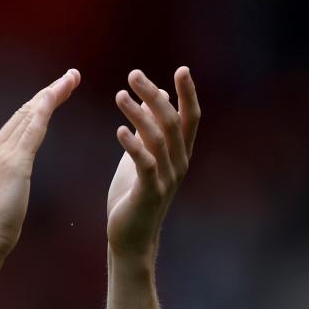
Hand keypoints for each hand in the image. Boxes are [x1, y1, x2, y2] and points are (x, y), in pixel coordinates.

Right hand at [0, 69, 80, 256]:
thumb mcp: (4, 194)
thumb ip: (11, 178)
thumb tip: (17, 177)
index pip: (18, 120)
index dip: (39, 103)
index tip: (56, 91)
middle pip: (25, 111)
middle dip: (49, 91)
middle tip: (72, 75)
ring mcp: (1, 152)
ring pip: (31, 113)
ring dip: (52, 93)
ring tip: (72, 78)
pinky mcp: (14, 162)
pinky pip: (33, 128)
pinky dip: (47, 108)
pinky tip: (58, 95)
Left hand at [108, 67, 199, 261]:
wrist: (131, 239)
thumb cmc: (134, 196)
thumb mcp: (142, 158)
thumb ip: (149, 131)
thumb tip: (156, 97)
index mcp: (180, 154)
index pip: (189, 118)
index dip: (188, 94)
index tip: (182, 69)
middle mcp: (179, 164)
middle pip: (172, 122)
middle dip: (155, 95)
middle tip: (134, 74)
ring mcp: (166, 179)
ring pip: (158, 140)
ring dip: (139, 115)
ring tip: (119, 96)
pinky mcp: (149, 193)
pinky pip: (145, 165)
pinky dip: (133, 146)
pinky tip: (119, 130)